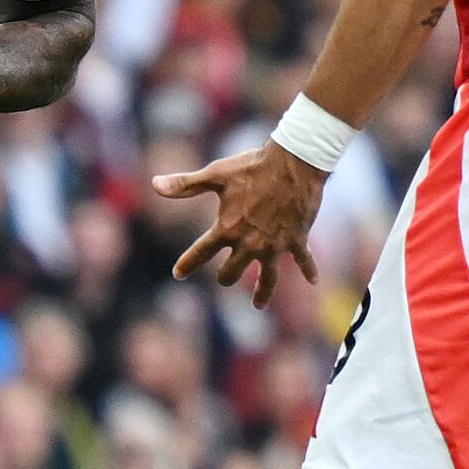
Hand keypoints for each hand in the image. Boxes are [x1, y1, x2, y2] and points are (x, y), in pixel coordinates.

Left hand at [150, 141, 327, 308]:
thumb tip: (154, 184)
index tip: (178, 274)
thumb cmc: (252, 166)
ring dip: (262, 292)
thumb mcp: (216, 174)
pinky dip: (309, 270)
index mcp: (227, 229)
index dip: (187, 264)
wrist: (293, 162)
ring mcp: (274, 246)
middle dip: (225, 277)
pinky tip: (313, 281)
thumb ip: (185, 184)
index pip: (200, 253)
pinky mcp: (296, 241)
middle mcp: (249, 244)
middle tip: (224, 277)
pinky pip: (303, 261)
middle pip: (231, 273)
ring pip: (266, 279)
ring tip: (259, 305)